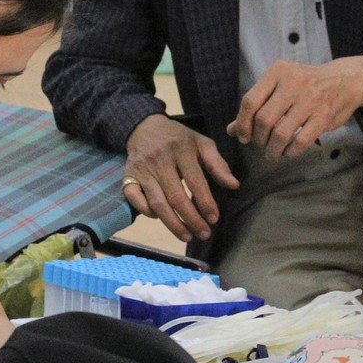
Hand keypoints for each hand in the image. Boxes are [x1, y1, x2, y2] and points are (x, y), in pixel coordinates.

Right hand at [124, 114, 239, 242]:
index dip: (205, 202)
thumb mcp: (201, 143)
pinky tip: (161, 219)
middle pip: (176, 197)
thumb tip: (234, 185)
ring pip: (157, 203)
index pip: (195, 181)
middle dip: (192, 219)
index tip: (214, 218)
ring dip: (173, 224)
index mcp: (181, 149)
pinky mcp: (128, 176)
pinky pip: (135, 200)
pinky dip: (148, 212)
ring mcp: (142, 169)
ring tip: (187, 236)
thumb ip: (217, 164)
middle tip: (204, 233)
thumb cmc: (178, 139)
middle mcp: (160, 160)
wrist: (145, 127)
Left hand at [228, 58, 362, 158]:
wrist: (345, 79)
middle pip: (263, 119)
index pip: (249, 101)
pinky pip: (301, 141)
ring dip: (273, 149)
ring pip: (281, 133)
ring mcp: (310, 99)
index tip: (244, 137)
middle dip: (258, 138)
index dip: (242, 124)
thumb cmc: (306, 84)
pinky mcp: (324, 115)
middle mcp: (293, 82)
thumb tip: (231, 130)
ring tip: (272, 154)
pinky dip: (291, 152)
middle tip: (261, 145)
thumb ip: (257, 105)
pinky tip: (288, 152)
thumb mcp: (280, 86)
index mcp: (278, 72)